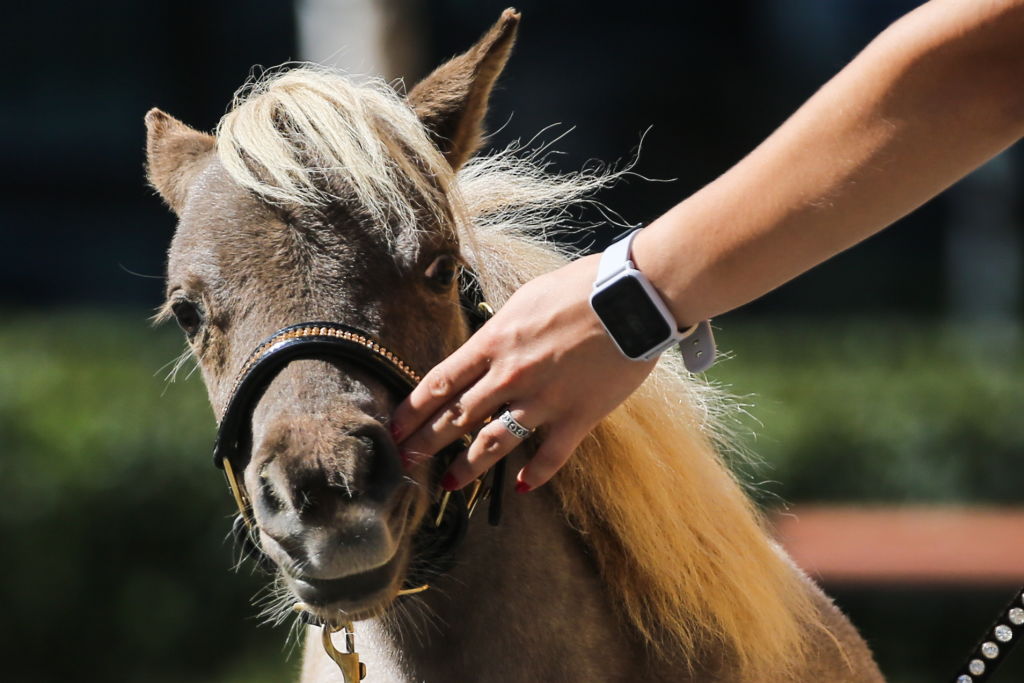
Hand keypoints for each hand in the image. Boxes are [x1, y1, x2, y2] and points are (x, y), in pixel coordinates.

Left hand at [390, 253, 657, 491]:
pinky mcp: (577, 417)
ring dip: (467, 467)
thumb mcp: (525, 298)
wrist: (633, 297)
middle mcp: (510, 375)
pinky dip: (534, 475)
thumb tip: (485, 345)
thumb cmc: (581, 287)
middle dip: (426, 442)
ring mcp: (543, 400)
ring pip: (493, 443)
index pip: (439, 383)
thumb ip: (500, 329)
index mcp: (493, 342)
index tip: (394, 429)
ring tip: (448, 485)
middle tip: (405, 461)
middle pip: (456, 417)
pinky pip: (549, 456)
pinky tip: (520, 487)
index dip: (412, 410)